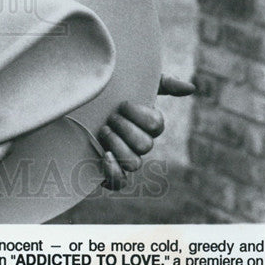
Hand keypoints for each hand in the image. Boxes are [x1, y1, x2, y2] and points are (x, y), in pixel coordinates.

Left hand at [98, 74, 195, 189]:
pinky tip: (104, 156)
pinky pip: (120, 183)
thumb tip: (191, 88)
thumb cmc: (107, 92)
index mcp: (145, 123)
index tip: (122, 103)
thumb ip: (162, 82)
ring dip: (118, 145)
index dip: (140, 115)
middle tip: (110, 118)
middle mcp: (137, 143)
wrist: (74, 107)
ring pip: (134, 163)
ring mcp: (123, 158)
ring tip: (103, 131)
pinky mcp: (107, 172)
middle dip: (126, 128)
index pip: (156, 125)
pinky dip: (114, 172)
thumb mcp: (131, 81)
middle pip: (146, 144)